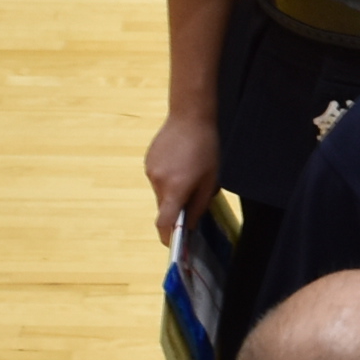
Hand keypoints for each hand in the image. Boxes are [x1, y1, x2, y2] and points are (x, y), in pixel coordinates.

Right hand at [141, 113, 220, 246]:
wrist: (189, 115)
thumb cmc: (206, 147)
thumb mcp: (211, 179)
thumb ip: (200, 204)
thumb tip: (191, 224)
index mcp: (176, 188)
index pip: (165, 222)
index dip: (168, 237)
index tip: (173, 244)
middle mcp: (159, 182)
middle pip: (164, 208)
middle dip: (176, 210)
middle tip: (192, 200)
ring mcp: (150, 171)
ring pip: (161, 193)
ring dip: (173, 192)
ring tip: (189, 174)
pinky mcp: (148, 162)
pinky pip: (157, 179)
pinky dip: (168, 179)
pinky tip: (180, 164)